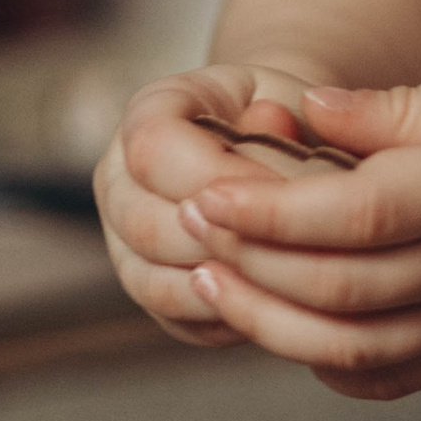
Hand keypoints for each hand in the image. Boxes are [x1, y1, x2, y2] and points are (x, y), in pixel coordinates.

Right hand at [94, 62, 345, 348]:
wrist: (282, 145)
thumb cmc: (287, 116)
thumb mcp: (290, 99)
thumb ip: (280, 114)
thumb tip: (275, 126)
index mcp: (145, 114)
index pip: (154, 151)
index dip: (221, 179)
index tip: (289, 195)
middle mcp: (119, 181)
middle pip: (148, 227)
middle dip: (229, 243)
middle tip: (301, 254)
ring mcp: (124, 243)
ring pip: (158, 284)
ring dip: (229, 288)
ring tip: (292, 284)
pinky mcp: (152, 290)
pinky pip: (181, 321)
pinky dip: (231, 319)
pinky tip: (279, 307)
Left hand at [174, 66, 420, 397]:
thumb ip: (395, 110)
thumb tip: (298, 111)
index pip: (360, 215)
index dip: (274, 210)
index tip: (210, 190)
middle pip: (342, 287)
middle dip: (253, 265)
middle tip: (187, 232)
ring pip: (357, 345)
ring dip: (272, 322)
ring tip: (212, 285)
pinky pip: (393, 376)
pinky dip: (329, 364)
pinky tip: (282, 332)